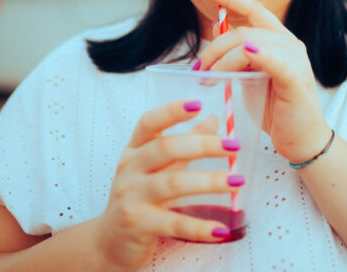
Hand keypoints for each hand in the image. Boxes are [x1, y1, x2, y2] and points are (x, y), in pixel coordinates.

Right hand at [95, 100, 242, 271]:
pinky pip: (175, 224)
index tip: (198, 104)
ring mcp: (131, 197)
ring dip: (209, 181)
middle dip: (203, 145)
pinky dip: (200, 227)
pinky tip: (221, 229)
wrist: (110, 242)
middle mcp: (129, 170)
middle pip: (166, 149)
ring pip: (173, 184)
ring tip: (236, 181)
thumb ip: (184, 144)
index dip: (172, 111)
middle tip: (233, 146)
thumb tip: (213, 119)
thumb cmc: (138, 198)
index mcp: (134, 151)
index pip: (148, 123)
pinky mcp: (139, 225)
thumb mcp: (156, 168)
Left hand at [198, 0, 331, 163]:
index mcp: (279, 39)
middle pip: (243, 30)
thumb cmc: (276, 110)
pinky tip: (245, 56)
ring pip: (249, 43)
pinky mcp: (296, 78)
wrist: (302, 141)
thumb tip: (212, 37)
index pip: (254, 9)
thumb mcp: (251, 77)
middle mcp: (289, 43)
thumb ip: (237, 57)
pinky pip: (274, 60)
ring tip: (206, 78)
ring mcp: (295, 59)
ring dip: (222, 60)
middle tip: (197, 68)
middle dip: (214, 47)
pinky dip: (257, 55)